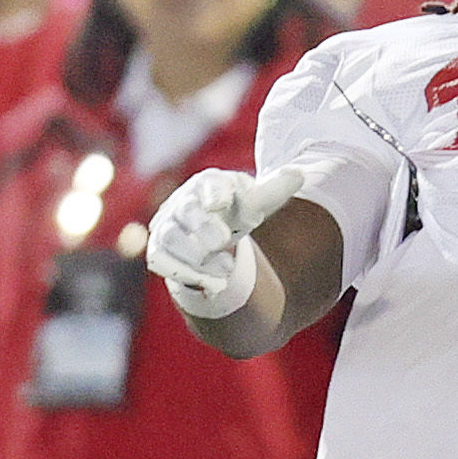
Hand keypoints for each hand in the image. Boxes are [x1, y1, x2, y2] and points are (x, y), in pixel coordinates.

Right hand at [146, 166, 301, 317]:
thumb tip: (298, 175)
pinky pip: (161, 261)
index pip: (209, 184)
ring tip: (227, 269)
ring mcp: (168, 226)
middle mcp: (183, 202)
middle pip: (187, 210)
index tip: (221, 204)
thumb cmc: (235, 211)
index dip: (215, 193)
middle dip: (204, 226)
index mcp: (209, 184)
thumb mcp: (258, 200)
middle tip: (223, 241)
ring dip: (195, 255)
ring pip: (170, 237)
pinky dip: (183, 272)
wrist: (211, 235)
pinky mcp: (159, 251)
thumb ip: (274, 190)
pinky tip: (210, 283)